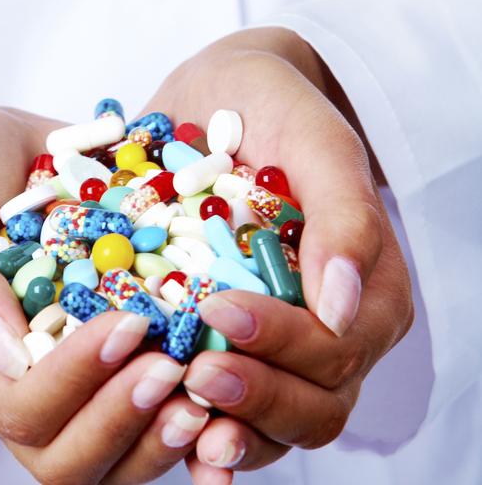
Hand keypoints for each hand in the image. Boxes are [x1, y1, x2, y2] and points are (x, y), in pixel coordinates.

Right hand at [0, 105, 208, 483]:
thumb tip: (4, 347)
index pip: (17, 409)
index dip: (74, 381)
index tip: (127, 324)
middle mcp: (10, 387)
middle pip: (64, 455)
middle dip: (122, 418)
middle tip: (174, 367)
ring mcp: (61, 381)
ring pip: (108, 455)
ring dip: (158, 435)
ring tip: (202, 392)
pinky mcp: (101, 364)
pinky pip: (140, 418)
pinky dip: (176, 416)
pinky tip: (213, 389)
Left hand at [141, 28, 412, 481]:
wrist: (223, 100)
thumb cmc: (279, 116)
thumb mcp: (318, 146)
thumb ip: (347, 218)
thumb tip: (342, 304)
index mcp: (366, 294)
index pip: (338, 348)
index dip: (285, 343)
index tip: (222, 310)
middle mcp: (328, 334)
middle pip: (313, 404)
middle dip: (256, 396)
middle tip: (196, 373)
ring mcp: (277, 350)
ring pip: (273, 423)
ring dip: (229, 431)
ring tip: (177, 418)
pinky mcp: (228, 349)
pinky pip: (225, 410)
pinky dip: (198, 430)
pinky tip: (165, 430)